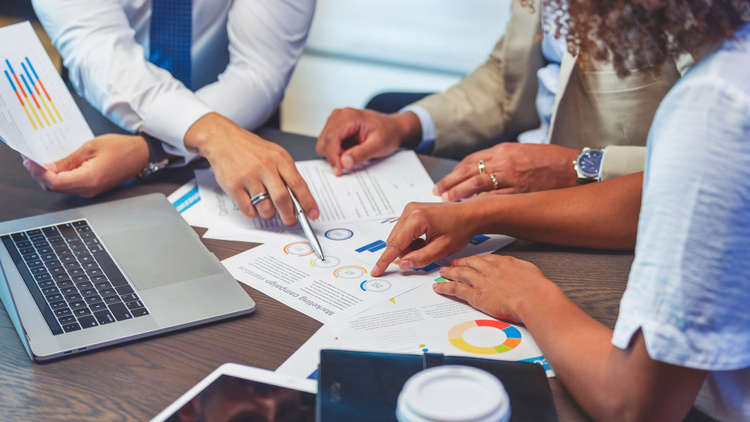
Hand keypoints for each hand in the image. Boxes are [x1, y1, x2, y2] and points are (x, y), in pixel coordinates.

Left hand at [22, 134, 149, 197]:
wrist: (140, 155)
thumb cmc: (121, 149)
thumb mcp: (90, 147)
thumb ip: (68, 159)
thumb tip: (49, 167)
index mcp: (89, 179)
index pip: (55, 182)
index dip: (39, 173)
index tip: (30, 162)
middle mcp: (89, 189)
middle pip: (55, 187)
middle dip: (40, 175)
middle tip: (31, 160)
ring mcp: (90, 191)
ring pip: (60, 188)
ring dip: (48, 176)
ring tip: (41, 161)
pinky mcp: (91, 188)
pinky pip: (69, 185)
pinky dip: (59, 177)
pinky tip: (56, 166)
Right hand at [185, 113, 318, 225]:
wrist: (223, 139)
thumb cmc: (251, 149)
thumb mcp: (275, 155)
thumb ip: (287, 174)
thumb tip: (300, 201)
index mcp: (279, 158)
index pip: (299, 184)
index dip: (308, 202)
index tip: (313, 214)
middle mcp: (264, 167)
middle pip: (282, 198)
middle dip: (289, 216)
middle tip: (291, 221)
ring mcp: (248, 177)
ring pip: (265, 208)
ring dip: (269, 214)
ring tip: (267, 207)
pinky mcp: (233, 186)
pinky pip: (248, 210)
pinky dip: (253, 212)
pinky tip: (252, 203)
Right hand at [315, 108, 421, 175]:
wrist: (392, 127)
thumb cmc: (388, 133)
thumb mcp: (379, 145)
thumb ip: (361, 154)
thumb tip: (344, 162)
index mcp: (348, 116)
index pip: (331, 139)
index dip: (332, 157)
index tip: (338, 172)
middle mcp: (338, 115)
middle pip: (324, 142)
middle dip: (334, 156)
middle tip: (351, 162)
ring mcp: (335, 121)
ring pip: (324, 144)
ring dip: (335, 154)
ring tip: (353, 153)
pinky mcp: (335, 128)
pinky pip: (328, 144)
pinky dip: (337, 152)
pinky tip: (350, 150)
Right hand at [371, 201, 479, 275]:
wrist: (470, 214)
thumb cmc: (460, 228)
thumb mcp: (442, 248)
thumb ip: (421, 258)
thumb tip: (404, 264)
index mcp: (417, 219)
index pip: (395, 244)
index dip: (385, 261)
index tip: (376, 271)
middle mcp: (410, 211)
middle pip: (394, 240)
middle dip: (404, 253)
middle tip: (422, 258)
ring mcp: (410, 209)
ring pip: (398, 237)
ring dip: (408, 247)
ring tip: (428, 247)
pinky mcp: (412, 210)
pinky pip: (403, 231)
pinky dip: (411, 240)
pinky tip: (425, 241)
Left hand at [433, 143, 580, 200]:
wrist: (573, 167)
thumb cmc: (550, 160)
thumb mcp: (522, 151)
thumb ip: (501, 159)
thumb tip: (481, 169)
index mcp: (503, 150)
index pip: (471, 160)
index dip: (455, 172)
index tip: (445, 181)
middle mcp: (504, 161)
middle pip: (469, 171)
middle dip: (450, 182)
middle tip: (438, 191)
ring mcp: (512, 177)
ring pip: (477, 184)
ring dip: (459, 193)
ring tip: (447, 200)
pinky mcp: (520, 191)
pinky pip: (494, 197)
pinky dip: (479, 202)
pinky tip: (469, 208)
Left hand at [433, 254, 553, 322]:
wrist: (534, 298)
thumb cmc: (537, 288)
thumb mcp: (530, 271)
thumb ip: (520, 269)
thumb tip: (520, 271)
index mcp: (503, 262)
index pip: (484, 259)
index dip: (474, 260)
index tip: (470, 261)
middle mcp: (489, 269)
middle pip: (469, 263)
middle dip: (459, 263)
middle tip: (451, 264)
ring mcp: (481, 281)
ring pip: (460, 273)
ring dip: (449, 272)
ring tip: (442, 273)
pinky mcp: (476, 295)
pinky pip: (456, 289)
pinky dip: (445, 287)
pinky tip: (439, 288)